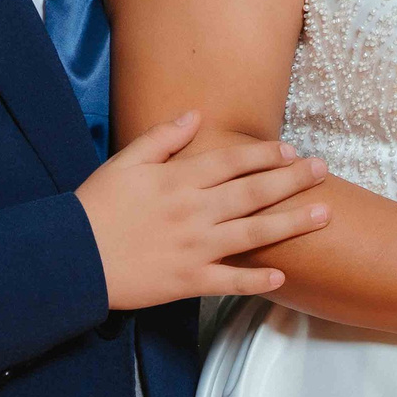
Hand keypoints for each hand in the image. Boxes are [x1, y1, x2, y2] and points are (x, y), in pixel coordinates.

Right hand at [76, 112, 329, 310]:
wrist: (73, 256)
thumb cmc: (97, 205)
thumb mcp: (126, 161)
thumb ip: (163, 137)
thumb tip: (196, 115)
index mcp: (180, 180)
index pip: (233, 162)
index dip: (265, 155)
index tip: (291, 151)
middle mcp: (195, 211)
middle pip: (253, 193)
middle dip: (292, 181)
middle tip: (323, 171)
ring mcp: (195, 248)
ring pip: (253, 234)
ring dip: (290, 224)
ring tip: (323, 214)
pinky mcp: (188, 281)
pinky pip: (229, 282)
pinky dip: (256, 281)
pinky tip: (282, 276)